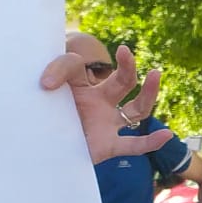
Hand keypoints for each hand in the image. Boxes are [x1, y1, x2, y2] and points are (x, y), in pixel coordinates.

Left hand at [40, 44, 169, 163]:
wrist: (36, 150)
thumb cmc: (39, 118)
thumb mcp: (41, 90)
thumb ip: (45, 77)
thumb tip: (47, 84)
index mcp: (83, 86)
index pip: (79, 66)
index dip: (62, 68)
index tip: (46, 82)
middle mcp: (100, 103)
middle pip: (123, 82)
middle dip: (126, 66)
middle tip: (125, 52)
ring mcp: (107, 125)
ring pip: (137, 109)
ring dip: (148, 92)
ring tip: (155, 74)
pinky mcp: (108, 146)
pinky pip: (134, 145)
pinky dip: (151, 142)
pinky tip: (166, 135)